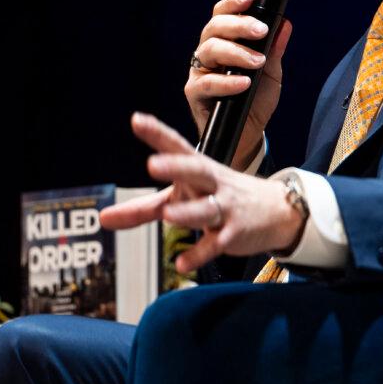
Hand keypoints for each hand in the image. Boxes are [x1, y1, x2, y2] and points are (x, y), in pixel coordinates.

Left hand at [98, 113, 304, 272]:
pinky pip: (215, 244)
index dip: (158, 133)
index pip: (177, 147)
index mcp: (199, 169)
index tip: (137, 120)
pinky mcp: (234, 233)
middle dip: (177, 167)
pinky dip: (198, 253)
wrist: (278, 211)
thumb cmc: (222, 197)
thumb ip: (143, 208)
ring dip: (188, 212)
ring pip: (206, 209)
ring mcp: (226, 207)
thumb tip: (104, 217)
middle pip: (196, 171)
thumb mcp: (183, 197)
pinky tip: (181, 263)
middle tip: (153, 164)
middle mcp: (213, 184)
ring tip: (168, 215)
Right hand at [186, 0, 292, 170]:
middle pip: (214, 27)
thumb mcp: (271, 73)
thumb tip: (285, 25)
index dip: (233, 3)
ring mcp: (199, 71)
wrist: (248, 133)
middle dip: (238, 25)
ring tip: (257, 62)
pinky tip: (244, 83)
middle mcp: (208, 52)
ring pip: (209, 50)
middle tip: (261, 31)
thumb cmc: (255, 99)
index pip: (223, 14)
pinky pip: (207, 82)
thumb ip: (274, 50)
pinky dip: (227, 82)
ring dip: (236, 52)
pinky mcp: (194, 92)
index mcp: (224, 41)